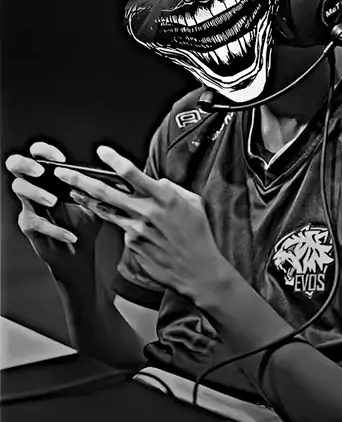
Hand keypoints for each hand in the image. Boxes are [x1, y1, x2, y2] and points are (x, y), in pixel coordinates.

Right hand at [5, 142, 101, 273]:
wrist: (79, 253)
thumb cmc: (85, 222)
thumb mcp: (94, 201)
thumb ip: (97, 186)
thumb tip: (115, 175)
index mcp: (51, 176)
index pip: (38, 153)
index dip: (45, 150)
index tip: (61, 159)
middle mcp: (36, 186)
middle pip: (15, 164)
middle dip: (25, 163)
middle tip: (41, 171)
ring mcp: (29, 204)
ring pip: (19, 188)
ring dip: (36, 193)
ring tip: (53, 201)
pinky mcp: (28, 224)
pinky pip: (36, 222)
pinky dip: (56, 229)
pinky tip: (71, 236)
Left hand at [54, 146, 231, 304]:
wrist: (197, 270)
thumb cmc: (198, 234)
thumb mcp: (193, 202)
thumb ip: (171, 189)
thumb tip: (155, 181)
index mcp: (164, 197)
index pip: (132, 173)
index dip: (113, 160)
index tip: (101, 151)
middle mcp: (146, 212)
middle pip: (106, 192)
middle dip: (81, 181)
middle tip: (63, 173)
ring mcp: (137, 230)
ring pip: (106, 210)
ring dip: (87, 200)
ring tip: (73, 191)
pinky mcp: (133, 245)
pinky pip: (122, 227)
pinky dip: (119, 221)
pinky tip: (122, 220)